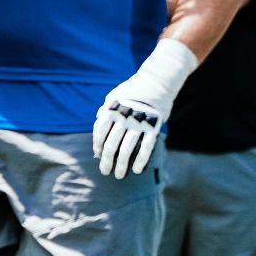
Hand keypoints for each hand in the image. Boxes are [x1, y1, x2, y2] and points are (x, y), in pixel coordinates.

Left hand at [92, 39, 197, 178]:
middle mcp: (124, 117)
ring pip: (127, 149)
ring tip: (119, 175)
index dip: (97, 146)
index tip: (97, 155)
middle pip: (111, 144)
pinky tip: (136, 170)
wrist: (158, 80)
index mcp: (112, 109)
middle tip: (105, 171)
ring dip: (121, 164)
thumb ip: (105, 110)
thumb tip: (97, 127)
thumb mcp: (115, 95)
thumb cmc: (134, 89)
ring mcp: (139, 122)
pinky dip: (141, 160)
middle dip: (107, 160)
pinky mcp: (154, 126)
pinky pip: (147, 147)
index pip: (100, 132)